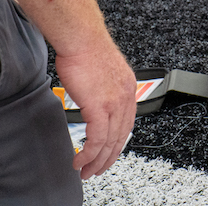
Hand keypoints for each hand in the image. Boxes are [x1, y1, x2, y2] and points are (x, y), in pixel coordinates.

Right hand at [55, 44, 135, 179]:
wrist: (81, 38)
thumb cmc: (86, 49)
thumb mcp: (102, 72)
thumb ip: (102, 88)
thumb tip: (92, 98)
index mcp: (128, 89)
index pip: (126, 123)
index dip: (117, 142)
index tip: (107, 153)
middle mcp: (126, 97)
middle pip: (120, 137)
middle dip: (108, 158)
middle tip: (96, 170)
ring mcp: (115, 103)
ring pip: (109, 142)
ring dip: (96, 161)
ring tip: (85, 170)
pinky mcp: (100, 107)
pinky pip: (97, 139)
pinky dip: (88, 154)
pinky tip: (80, 160)